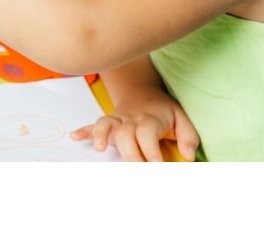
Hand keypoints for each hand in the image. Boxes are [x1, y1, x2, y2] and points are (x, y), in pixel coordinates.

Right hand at [69, 90, 199, 161]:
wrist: (142, 91)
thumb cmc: (164, 111)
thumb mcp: (182, 118)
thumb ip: (188, 137)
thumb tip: (188, 156)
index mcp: (150, 118)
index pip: (147, 132)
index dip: (151, 149)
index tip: (157, 166)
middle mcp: (131, 119)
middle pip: (125, 133)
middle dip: (129, 153)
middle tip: (137, 171)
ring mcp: (117, 119)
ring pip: (106, 124)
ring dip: (101, 135)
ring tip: (99, 148)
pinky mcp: (108, 122)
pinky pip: (94, 124)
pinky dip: (84, 130)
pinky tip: (75, 136)